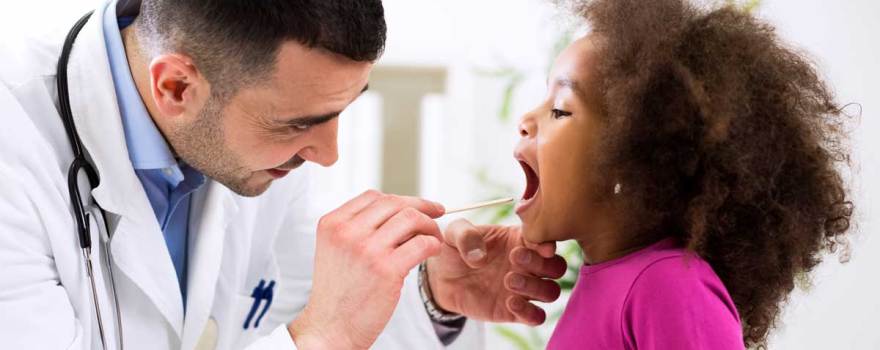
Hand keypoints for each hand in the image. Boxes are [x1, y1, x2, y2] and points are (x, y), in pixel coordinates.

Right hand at [289, 190, 444, 348]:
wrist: (330, 329)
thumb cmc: (338, 294)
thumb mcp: (336, 251)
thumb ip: (360, 230)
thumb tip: (401, 215)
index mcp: (332, 224)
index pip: (373, 197)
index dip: (401, 199)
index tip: (417, 206)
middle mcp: (347, 232)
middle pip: (394, 203)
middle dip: (421, 207)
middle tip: (436, 215)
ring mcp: (367, 249)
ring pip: (411, 218)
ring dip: (429, 225)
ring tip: (434, 238)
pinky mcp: (386, 269)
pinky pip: (421, 243)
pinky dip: (433, 244)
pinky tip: (433, 252)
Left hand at [426, 219, 566, 324]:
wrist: (442, 279)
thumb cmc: (454, 250)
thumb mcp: (454, 233)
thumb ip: (466, 235)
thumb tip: (479, 256)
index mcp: (519, 240)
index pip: (545, 240)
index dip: (547, 242)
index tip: (539, 246)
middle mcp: (528, 265)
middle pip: (556, 266)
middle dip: (542, 263)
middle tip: (515, 258)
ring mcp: (524, 289)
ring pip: (551, 292)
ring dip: (536, 287)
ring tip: (508, 281)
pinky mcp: (515, 311)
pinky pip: (537, 316)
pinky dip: (530, 312)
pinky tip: (510, 302)